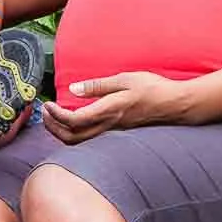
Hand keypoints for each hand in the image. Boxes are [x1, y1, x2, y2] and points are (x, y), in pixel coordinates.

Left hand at [42, 71, 188, 142]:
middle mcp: (108, 126)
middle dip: (53, 127)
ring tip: (54, 119)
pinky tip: (74, 123)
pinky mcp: (118, 133)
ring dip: (62, 132)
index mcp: (108, 111)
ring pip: (80, 142)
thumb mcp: (125, 79)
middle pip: (72, 137)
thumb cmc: (153, 89)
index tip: (48, 105)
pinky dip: (75, 134)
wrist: (176, 105)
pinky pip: (90, 140)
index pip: (74, 121)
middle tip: (45, 113)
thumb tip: (74, 89)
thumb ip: (97, 85)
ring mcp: (113, 132)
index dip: (56, 116)